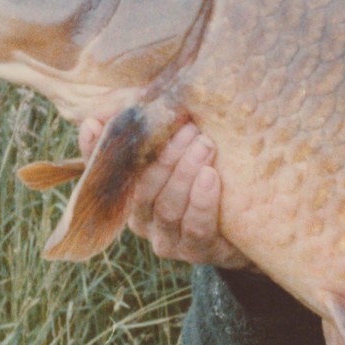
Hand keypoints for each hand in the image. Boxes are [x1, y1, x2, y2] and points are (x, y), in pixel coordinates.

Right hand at [79, 118, 251, 268]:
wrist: (251, 223)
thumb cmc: (210, 176)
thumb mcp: (186, 149)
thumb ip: (161, 127)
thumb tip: (140, 93)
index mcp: (130, 194)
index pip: (103, 173)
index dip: (93, 150)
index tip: (93, 124)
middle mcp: (141, 220)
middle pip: (143, 188)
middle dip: (165, 154)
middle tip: (188, 127)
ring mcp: (166, 239)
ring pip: (168, 207)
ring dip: (185, 172)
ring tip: (205, 144)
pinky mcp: (195, 251)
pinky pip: (195, 227)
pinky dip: (202, 200)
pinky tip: (211, 176)